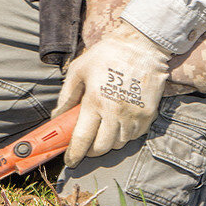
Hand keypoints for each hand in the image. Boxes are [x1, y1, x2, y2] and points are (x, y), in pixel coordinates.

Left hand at [52, 21, 170, 166]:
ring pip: (119, 143)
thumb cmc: (107, 55)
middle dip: (91, 151)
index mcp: (95, 101)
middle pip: (102, 147)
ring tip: (102, 129)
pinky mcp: (149, 115)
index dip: (75, 153)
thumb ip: (67, 95)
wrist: (142, 45)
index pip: (82, 138)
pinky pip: (134, 136)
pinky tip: (118, 123)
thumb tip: (57, 116)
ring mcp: (134, 115)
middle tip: (85, 145)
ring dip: (108, 142)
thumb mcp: (79, 70)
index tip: (70, 160)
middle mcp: (115, 112)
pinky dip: (124, 135)